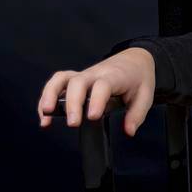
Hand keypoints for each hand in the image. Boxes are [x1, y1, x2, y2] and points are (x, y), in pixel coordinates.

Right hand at [37, 47, 155, 137]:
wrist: (134, 60)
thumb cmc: (138, 78)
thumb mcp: (145, 96)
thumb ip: (136, 115)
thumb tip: (128, 131)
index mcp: (114, 76)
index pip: (102, 86)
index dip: (96, 100)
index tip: (93, 117)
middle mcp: (95, 74)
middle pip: (77, 83)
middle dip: (72, 103)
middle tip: (73, 123)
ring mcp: (83, 75)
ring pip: (61, 79)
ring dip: (50, 96)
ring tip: (46, 116)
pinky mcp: (75, 79)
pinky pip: (57, 84)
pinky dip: (47, 97)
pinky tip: (45, 116)